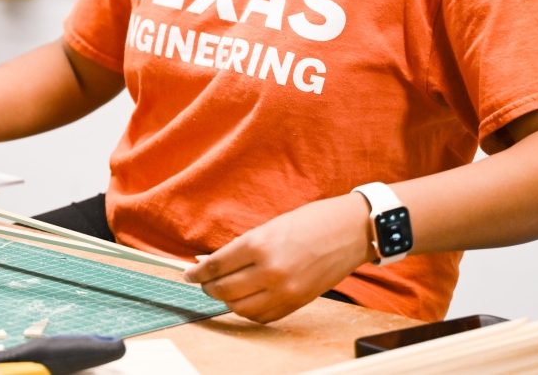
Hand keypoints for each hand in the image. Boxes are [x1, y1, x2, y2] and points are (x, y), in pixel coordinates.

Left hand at [183, 192, 374, 322]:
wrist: (349, 231)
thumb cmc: (309, 221)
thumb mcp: (268, 227)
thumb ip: (240, 248)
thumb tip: (211, 263)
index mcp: (259, 245)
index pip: (216, 267)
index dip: (197, 273)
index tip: (188, 274)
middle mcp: (270, 271)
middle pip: (224, 291)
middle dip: (208, 288)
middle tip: (202, 281)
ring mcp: (285, 291)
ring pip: (241, 308)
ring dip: (227, 301)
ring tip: (223, 290)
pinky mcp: (297, 303)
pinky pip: (263, 316)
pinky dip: (248, 310)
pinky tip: (245, 299)